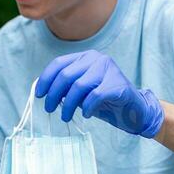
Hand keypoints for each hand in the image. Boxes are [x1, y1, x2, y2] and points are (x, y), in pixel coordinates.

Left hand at [37, 50, 163, 137]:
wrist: (133, 110)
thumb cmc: (105, 100)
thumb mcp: (81, 91)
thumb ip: (66, 86)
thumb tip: (43, 91)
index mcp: (86, 57)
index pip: (59, 63)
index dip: (46, 79)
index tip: (39, 94)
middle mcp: (97, 59)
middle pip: (66, 75)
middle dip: (53, 94)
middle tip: (49, 109)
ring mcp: (109, 70)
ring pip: (79, 86)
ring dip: (68, 105)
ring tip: (65, 116)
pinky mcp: (118, 84)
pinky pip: (95, 96)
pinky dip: (86, 107)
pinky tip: (85, 114)